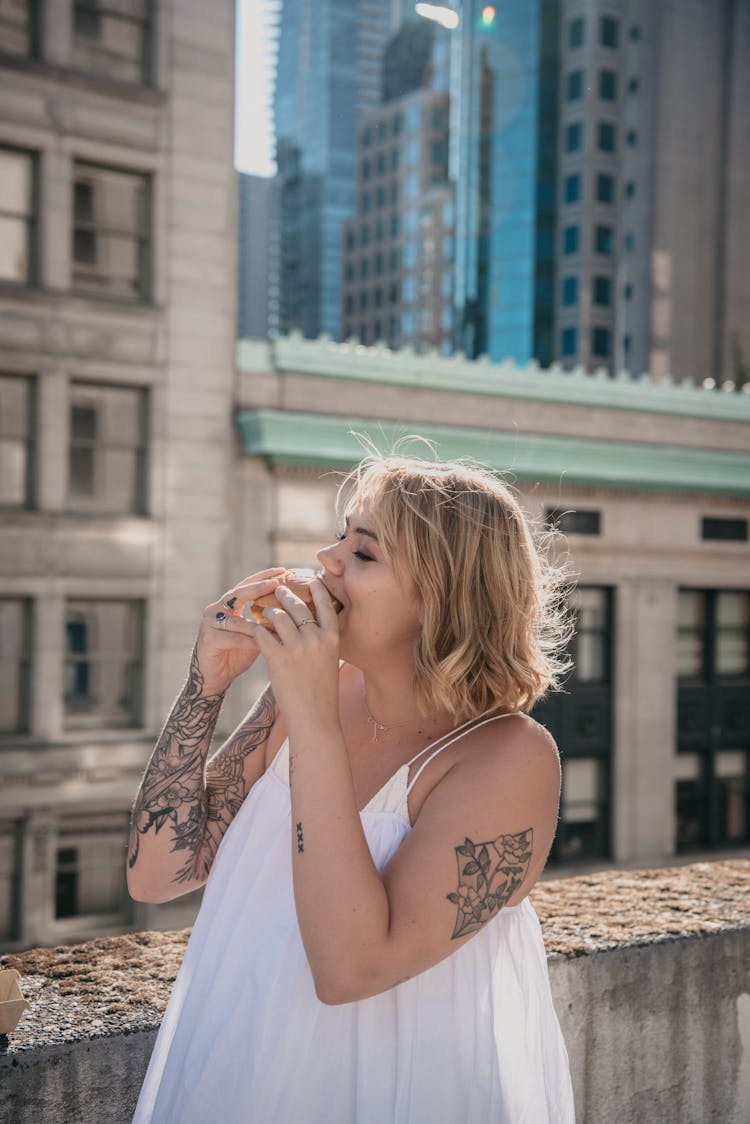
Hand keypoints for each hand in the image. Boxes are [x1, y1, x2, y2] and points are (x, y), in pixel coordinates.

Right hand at [194, 568, 285, 694]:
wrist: (214, 679)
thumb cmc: (236, 655)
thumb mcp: (254, 634)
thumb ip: (266, 622)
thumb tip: (295, 612)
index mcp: (228, 605)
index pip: (247, 585)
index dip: (264, 577)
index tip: (283, 570)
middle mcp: (216, 609)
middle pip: (239, 593)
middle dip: (259, 587)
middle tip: (277, 583)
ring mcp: (209, 624)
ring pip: (237, 619)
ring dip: (259, 621)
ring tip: (279, 618)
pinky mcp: (208, 639)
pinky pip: (232, 638)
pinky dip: (249, 640)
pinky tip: (264, 641)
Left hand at [250, 579, 340, 730]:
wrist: (315, 717)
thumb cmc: (324, 691)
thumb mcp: (330, 660)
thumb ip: (323, 640)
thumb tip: (314, 622)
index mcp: (332, 638)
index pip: (325, 604)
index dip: (318, 589)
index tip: (311, 578)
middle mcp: (316, 639)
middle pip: (298, 606)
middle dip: (286, 595)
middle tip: (279, 590)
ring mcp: (297, 648)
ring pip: (278, 616)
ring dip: (269, 612)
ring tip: (265, 610)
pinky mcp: (278, 659)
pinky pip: (263, 635)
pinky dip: (258, 631)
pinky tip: (256, 630)